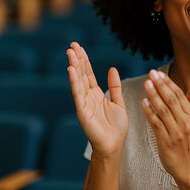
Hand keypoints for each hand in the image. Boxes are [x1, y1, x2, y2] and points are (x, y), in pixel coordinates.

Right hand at [67, 41, 128, 157]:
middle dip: (77, 59)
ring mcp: (84, 104)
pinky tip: (71, 71)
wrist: (114, 145)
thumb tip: (112, 69)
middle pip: (81, 74)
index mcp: (96, 94)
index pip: (88, 73)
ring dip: (74, 67)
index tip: (79, 47)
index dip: (84, 60)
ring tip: (70, 53)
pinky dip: (74, 82)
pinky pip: (78, 94)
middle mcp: (88, 97)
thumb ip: (115, 86)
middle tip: (72, 45)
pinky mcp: (82, 112)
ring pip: (78, 81)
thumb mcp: (118, 102)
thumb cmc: (116, 127)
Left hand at [141, 69, 189, 182]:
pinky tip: (143, 103)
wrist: (188, 167)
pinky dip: (149, 112)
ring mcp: (176, 132)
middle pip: (171, 100)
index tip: (158, 73)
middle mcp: (185, 123)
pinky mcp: (166, 141)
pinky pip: (156, 124)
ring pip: (163, 110)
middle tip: (150, 74)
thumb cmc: (188, 143)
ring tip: (146, 84)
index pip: (179, 95)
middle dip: (160, 85)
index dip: (168, 83)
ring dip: (154, 96)